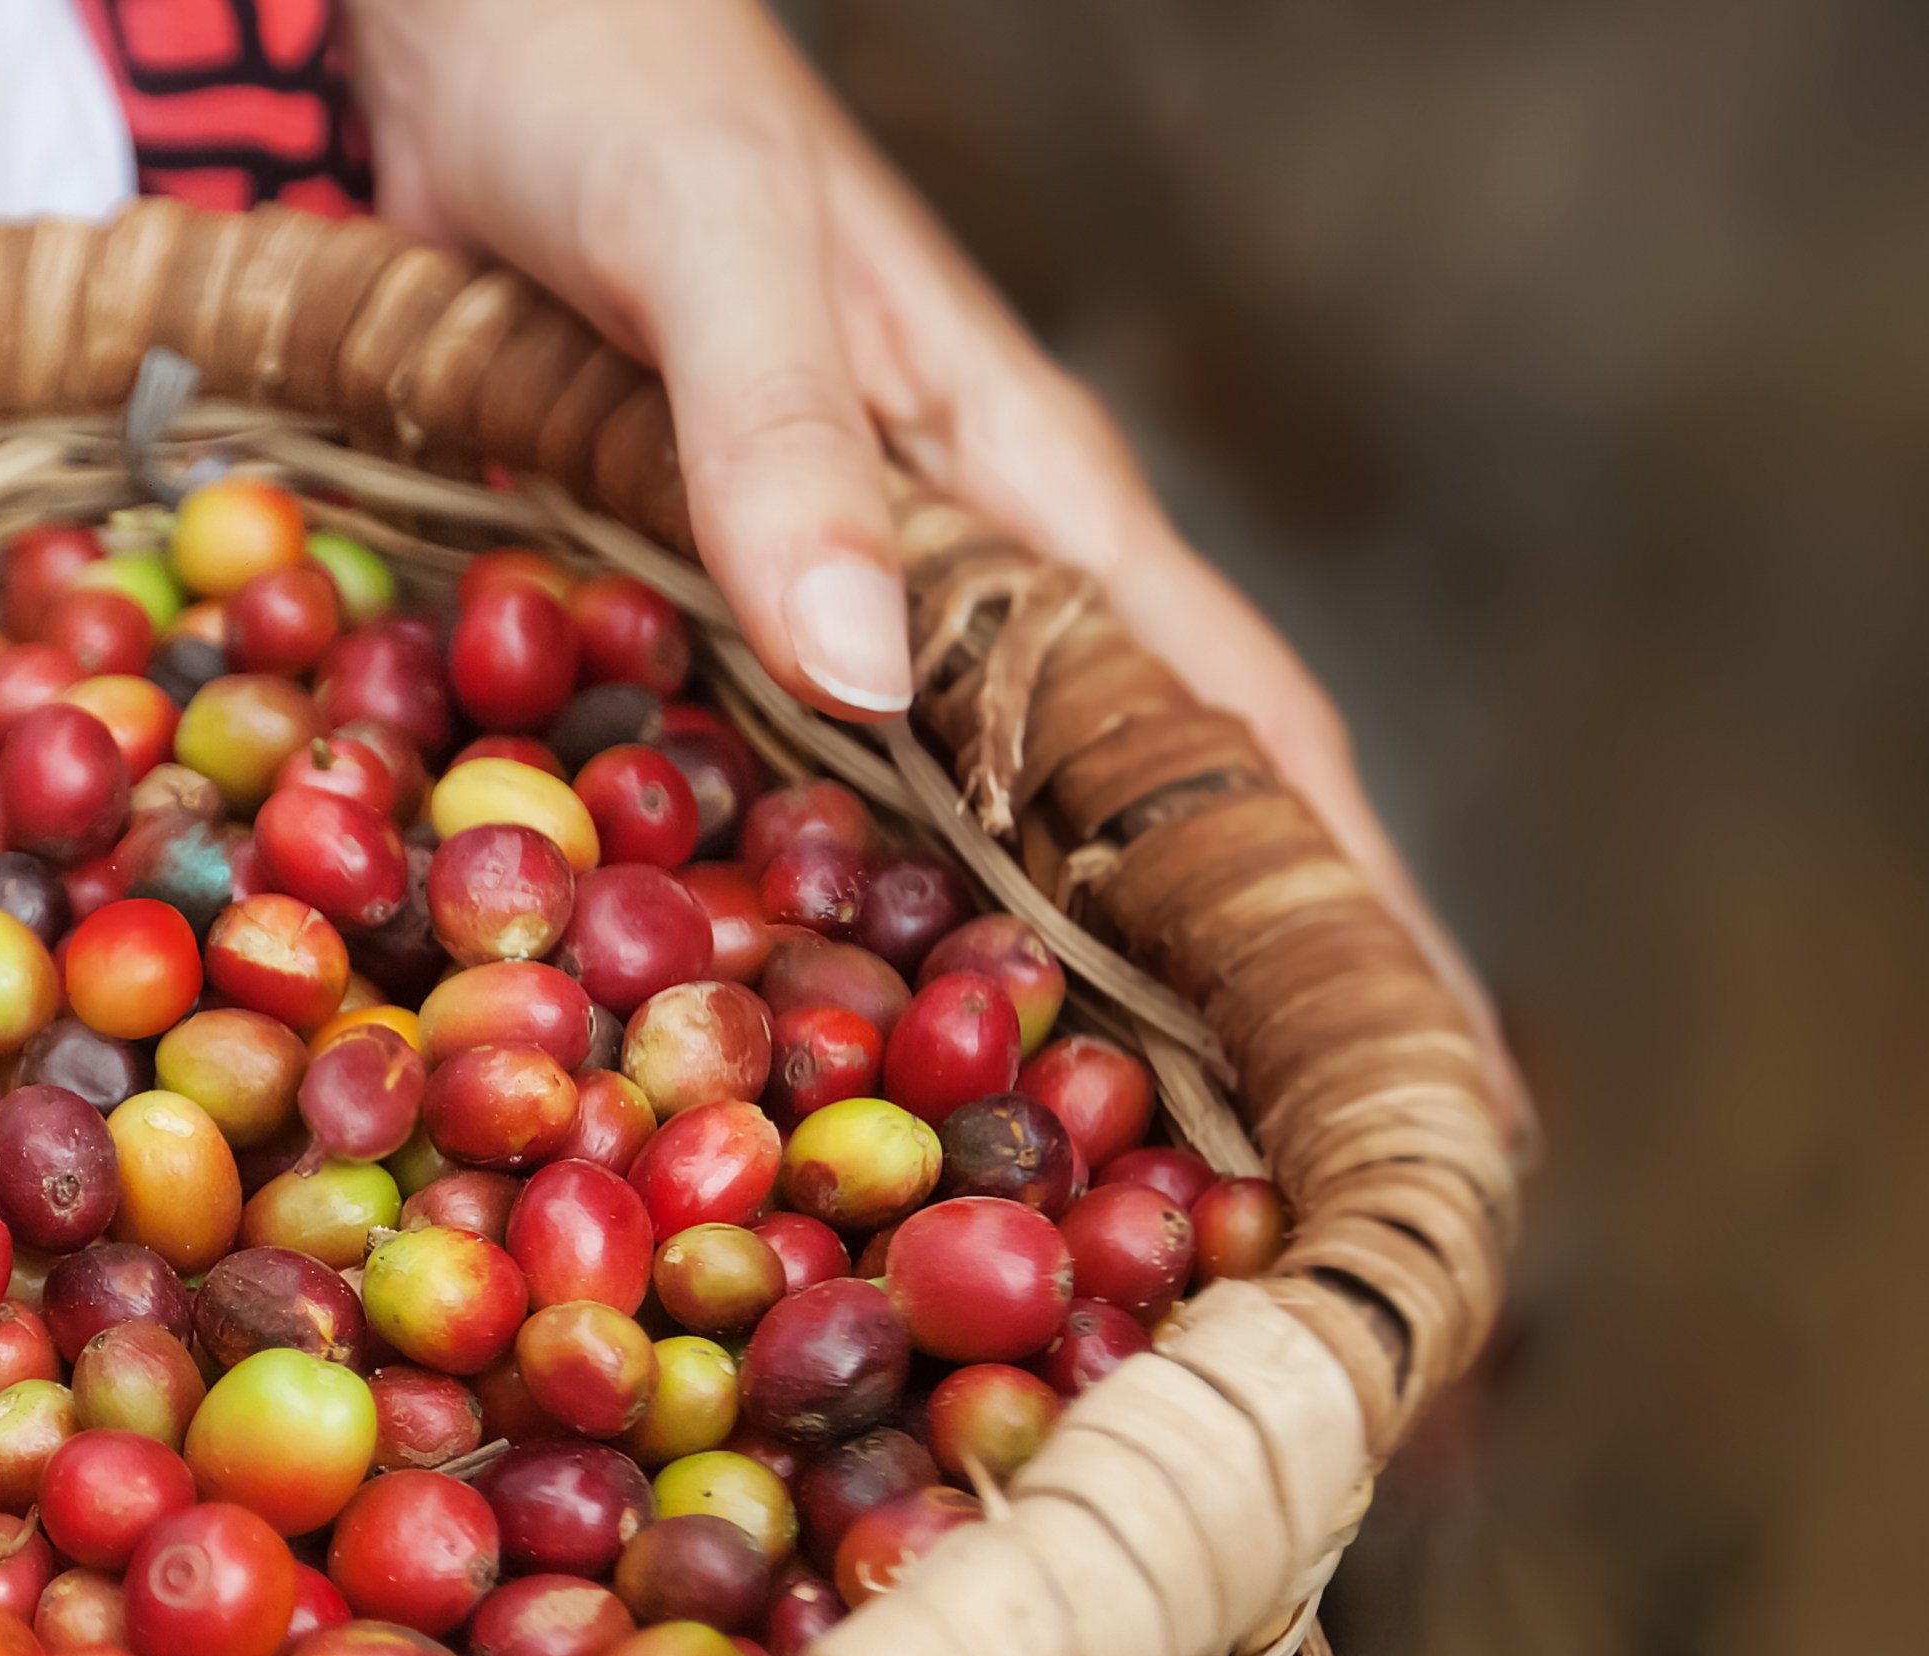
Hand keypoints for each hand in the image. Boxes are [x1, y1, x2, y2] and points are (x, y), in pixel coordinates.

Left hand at [344, 0, 1523, 1117]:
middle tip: (1288, 1258)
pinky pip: (835, 803)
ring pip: (1006, 840)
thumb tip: (869, 670)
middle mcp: (972, 573)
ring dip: (1069, 1012)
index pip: (1242, 741)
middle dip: (1244, 1029)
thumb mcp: (695, 252)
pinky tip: (839, 1058)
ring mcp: (858, 601)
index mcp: (1029, 498)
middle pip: (1154, 831)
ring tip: (1112, 1225)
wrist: (494, 8)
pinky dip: (874, 931)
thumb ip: (777, 439)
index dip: (1346, 925)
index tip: (1435, 1115)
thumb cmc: (613, 92)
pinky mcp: (731, 613)